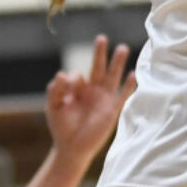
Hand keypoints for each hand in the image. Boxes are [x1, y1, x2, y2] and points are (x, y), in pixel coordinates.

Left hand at [44, 35, 136, 162]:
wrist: (71, 149)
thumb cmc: (61, 127)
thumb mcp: (53, 107)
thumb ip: (54, 90)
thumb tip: (61, 73)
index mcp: (79, 88)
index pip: (78, 75)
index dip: (73, 80)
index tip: (68, 92)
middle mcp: (93, 89)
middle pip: (98, 67)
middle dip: (100, 53)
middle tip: (101, 38)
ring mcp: (104, 98)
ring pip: (112, 76)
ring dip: (117, 63)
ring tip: (122, 48)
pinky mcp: (112, 110)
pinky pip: (122, 95)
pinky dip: (128, 86)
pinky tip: (133, 74)